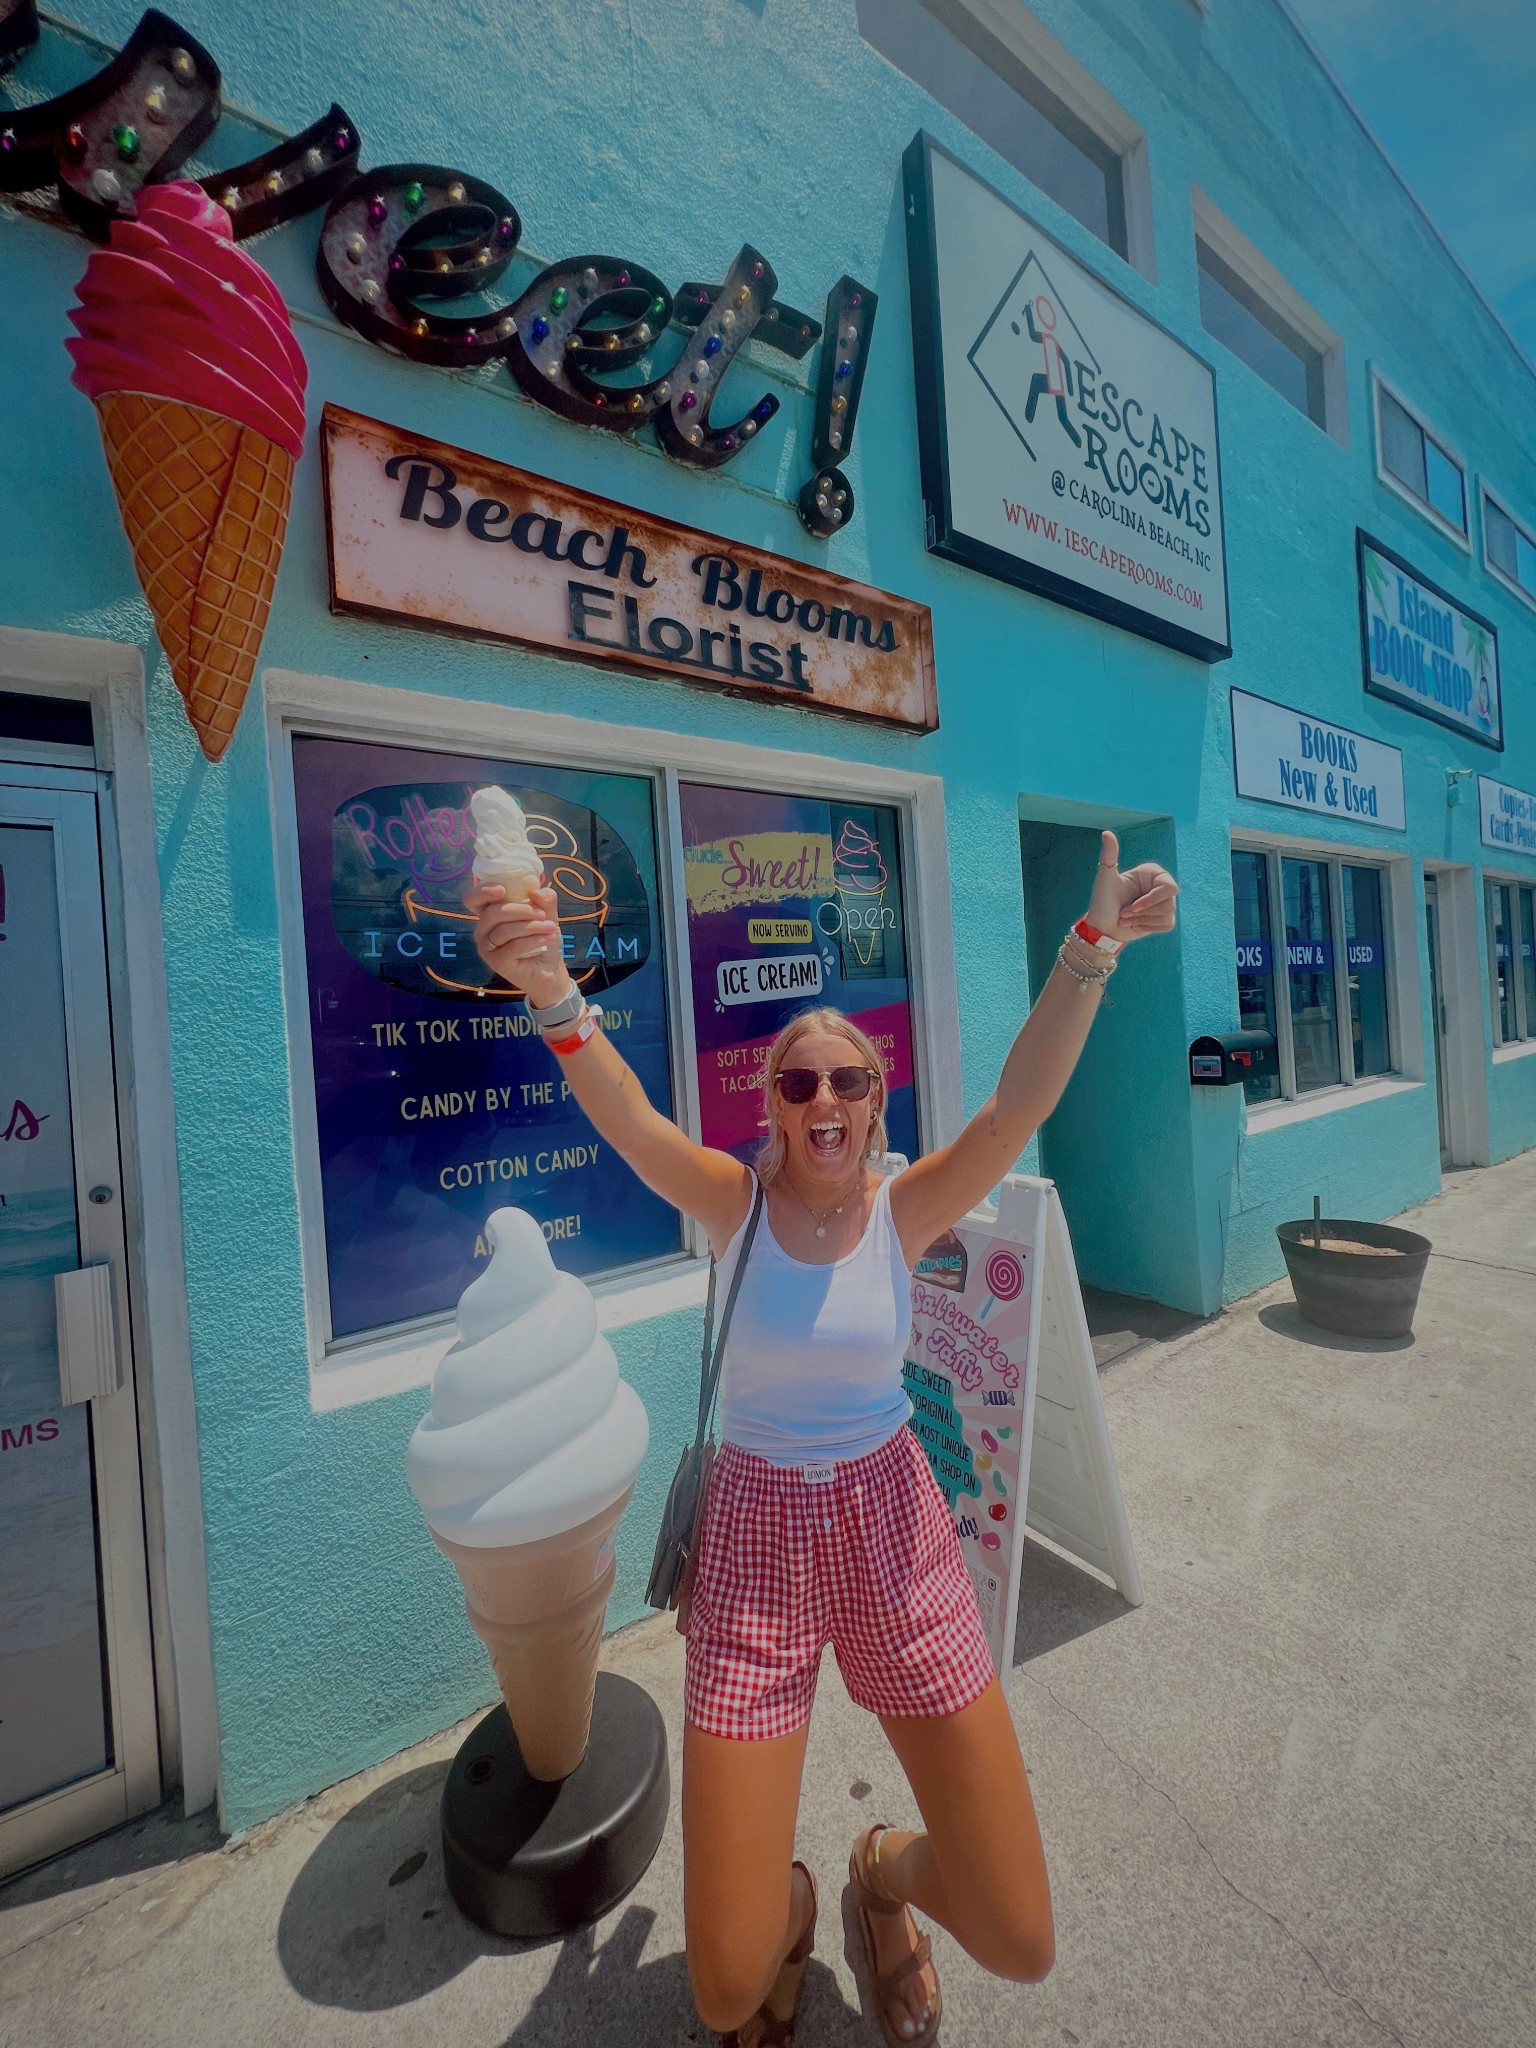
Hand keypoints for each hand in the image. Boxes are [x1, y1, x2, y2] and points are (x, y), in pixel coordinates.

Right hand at [464, 879, 570, 1004]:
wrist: (550, 970)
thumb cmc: (542, 939)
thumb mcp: (547, 916)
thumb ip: (545, 901)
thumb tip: (537, 891)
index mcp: (490, 913)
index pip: (472, 900)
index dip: (482, 892)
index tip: (502, 890)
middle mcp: (483, 930)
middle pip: (491, 913)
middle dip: (519, 910)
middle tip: (542, 914)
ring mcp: (487, 947)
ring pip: (503, 930)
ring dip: (531, 926)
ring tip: (551, 927)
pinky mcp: (496, 962)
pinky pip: (512, 946)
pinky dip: (533, 940)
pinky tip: (547, 938)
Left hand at [1083, 830, 1177, 942]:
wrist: (1102, 926)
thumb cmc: (1102, 901)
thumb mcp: (1105, 878)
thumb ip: (1108, 855)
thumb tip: (1106, 833)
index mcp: (1152, 873)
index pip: (1169, 887)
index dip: (1151, 900)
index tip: (1133, 907)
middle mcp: (1160, 885)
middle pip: (1169, 903)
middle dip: (1143, 913)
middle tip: (1125, 913)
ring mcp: (1164, 902)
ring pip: (1167, 915)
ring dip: (1142, 921)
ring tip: (1126, 918)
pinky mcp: (1164, 918)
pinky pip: (1167, 924)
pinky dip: (1148, 928)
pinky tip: (1134, 925)